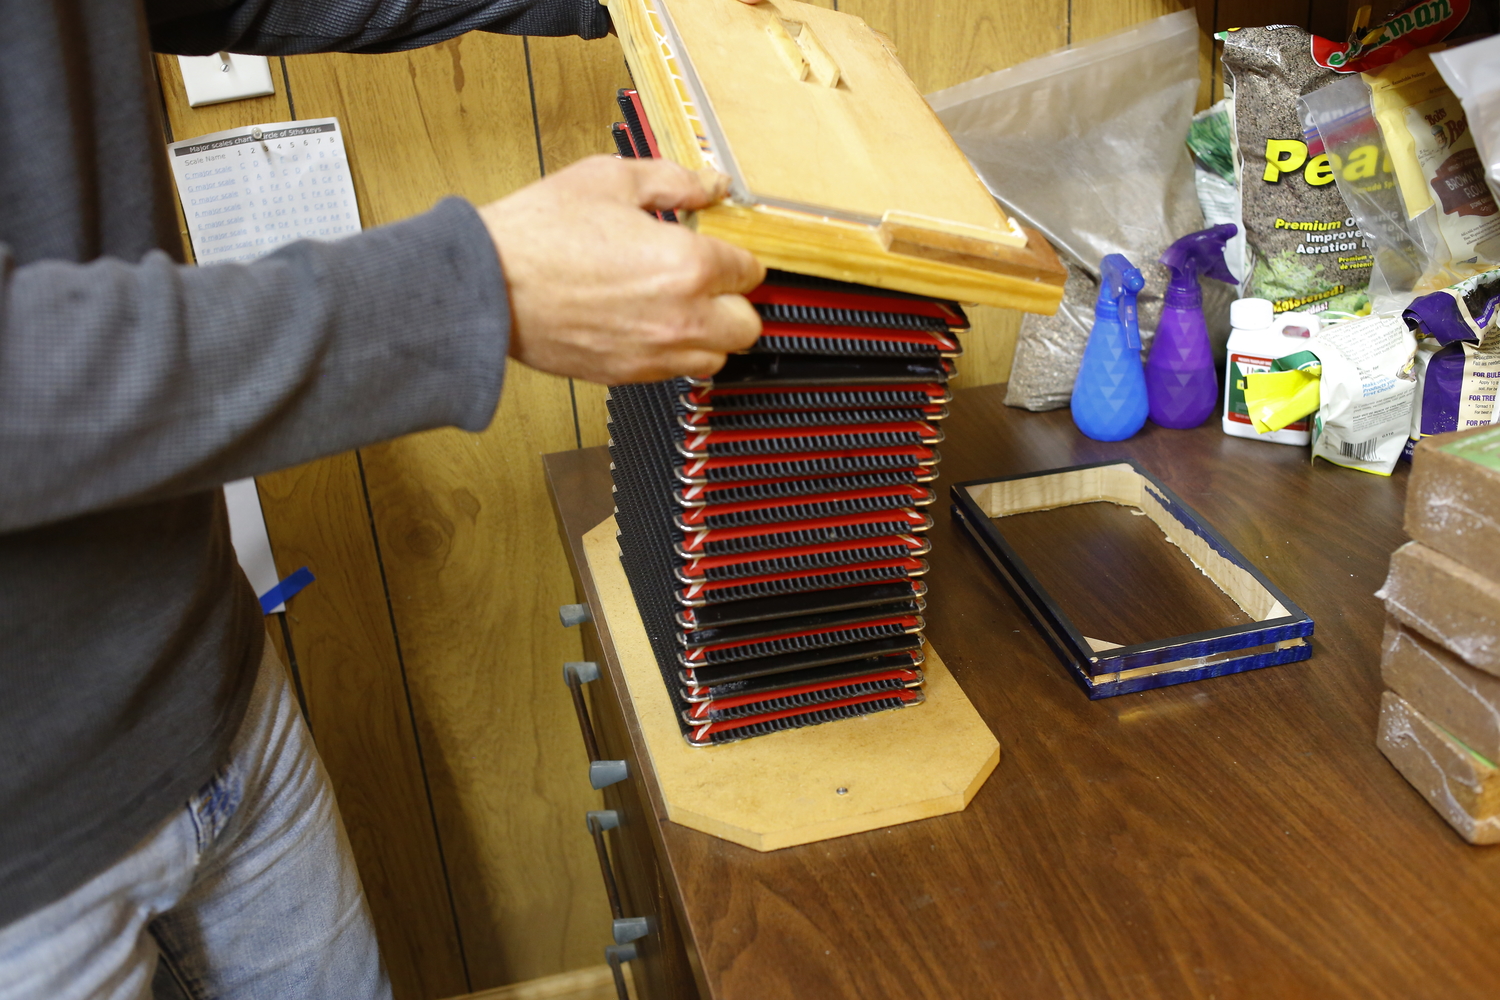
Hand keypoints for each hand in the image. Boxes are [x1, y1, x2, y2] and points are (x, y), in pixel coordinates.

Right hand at [480, 156, 764, 383]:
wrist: (486, 286)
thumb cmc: (539, 234)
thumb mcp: (610, 179)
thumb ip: (673, 180)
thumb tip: (711, 184)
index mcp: (688, 265)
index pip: (749, 270)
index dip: (736, 255)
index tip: (722, 249)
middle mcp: (681, 317)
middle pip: (747, 327)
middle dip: (734, 302)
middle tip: (709, 282)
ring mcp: (655, 353)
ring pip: (716, 359)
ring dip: (709, 334)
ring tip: (680, 307)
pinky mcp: (627, 374)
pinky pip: (675, 373)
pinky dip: (673, 352)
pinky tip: (648, 324)